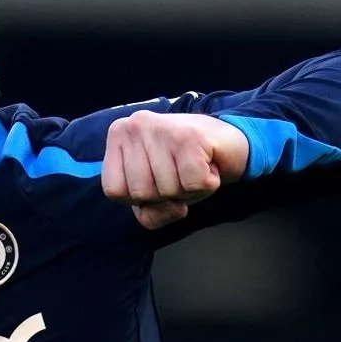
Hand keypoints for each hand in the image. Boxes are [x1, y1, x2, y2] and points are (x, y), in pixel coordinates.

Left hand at [101, 111, 248, 229]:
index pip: (114, 191)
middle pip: (140, 193)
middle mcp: (135, 125)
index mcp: (118, 135)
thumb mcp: (155, 198)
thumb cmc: (184, 168)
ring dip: (188, 190)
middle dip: (165, 194)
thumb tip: (176, 207)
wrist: (226, 141)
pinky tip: (206, 165)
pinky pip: (193, 185)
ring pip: (167, 190)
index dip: (138, 198)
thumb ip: (151, 216)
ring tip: (192, 167)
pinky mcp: (190, 136)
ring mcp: (161, 128)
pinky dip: (206, 184)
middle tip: (178, 172)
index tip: (155, 178)